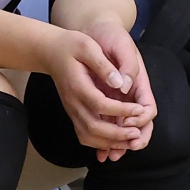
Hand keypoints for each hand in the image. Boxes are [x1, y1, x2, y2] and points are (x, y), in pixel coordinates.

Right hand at [46, 26, 153, 161]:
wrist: (49, 52)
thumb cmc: (70, 46)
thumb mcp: (87, 46)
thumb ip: (103, 65)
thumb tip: (120, 83)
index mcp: (77, 85)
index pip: (100, 104)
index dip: (121, 110)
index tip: (139, 109)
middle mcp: (72, 102)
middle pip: (93, 127)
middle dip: (117, 135)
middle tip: (137, 134)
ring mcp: (71, 110)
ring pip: (88, 136)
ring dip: (109, 143)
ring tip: (130, 141)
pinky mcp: (74, 113)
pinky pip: (84, 135)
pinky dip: (100, 143)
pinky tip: (115, 142)